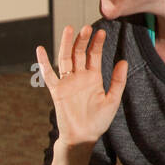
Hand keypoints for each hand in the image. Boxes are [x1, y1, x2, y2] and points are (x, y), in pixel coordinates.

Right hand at [36, 25, 127, 148]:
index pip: (94, 55)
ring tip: (69, 29)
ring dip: (67, 44)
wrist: (83, 137)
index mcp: (93, 78)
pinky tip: (40, 49)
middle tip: (86, 27)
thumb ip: (118, 81)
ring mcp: (67, 83)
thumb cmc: (98, 121)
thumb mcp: (113, 100)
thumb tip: (123, 61)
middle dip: (82, 40)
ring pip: (65, 59)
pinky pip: (49, 75)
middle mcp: (79, 77)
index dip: (97, 44)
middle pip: (79, 53)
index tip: (101, 32)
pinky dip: (43, 62)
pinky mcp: (57, 91)